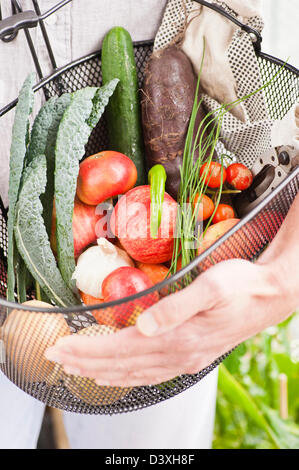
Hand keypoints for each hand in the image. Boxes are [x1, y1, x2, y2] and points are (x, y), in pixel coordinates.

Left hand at [45, 258, 295, 386]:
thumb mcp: (211, 287)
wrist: (269, 296)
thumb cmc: (240, 285)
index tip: (60, 348)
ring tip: (76, 368)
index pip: (121, 349)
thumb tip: (142, 325)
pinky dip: (127, 377)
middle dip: (85, 362)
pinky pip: (151, 375)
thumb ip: (176, 307)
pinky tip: (116, 376)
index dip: (88, 350)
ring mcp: (185, 359)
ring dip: (101, 371)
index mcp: (179, 338)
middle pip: (122, 365)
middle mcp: (179, 355)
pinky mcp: (191, 356)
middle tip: (55, 358)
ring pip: (133, 373)